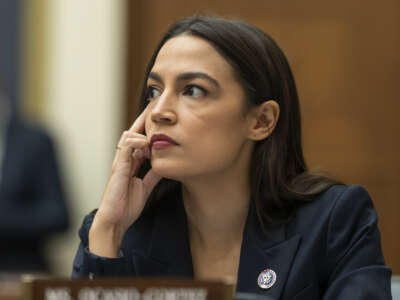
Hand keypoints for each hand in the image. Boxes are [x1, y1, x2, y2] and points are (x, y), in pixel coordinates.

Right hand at [89, 106, 161, 256]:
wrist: (114, 221)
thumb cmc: (126, 205)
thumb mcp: (145, 187)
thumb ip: (153, 174)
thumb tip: (165, 165)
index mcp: (130, 163)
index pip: (138, 140)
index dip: (147, 129)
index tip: (158, 119)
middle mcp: (124, 160)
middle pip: (131, 133)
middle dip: (142, 121)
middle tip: (155, 110)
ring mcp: (119, 163)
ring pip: (127, 137)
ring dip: (141, 132)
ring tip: (154, 130)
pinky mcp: (118, 168)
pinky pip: (126, 149)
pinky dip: (136, 143)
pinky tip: (147, 144)